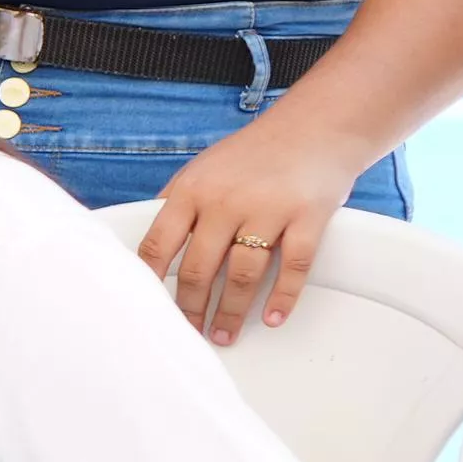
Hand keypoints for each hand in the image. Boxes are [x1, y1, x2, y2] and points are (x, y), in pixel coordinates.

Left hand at [139, 111, 368, 344]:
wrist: (316, 126)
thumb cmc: (255, 152)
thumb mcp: (204, 168)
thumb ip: (178, 201)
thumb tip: (150, 239)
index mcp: (192, 190)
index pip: (159, 244)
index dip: (150, 281)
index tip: (146, 307)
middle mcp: (225, 201)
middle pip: (199, 269)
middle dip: (191, 308)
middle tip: (190, 332)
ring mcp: (268, 209)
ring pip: (242, 275)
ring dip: (231, 312)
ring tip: (223, 335)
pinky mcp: (308, 217)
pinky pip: (293, 266)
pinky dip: (282, 297)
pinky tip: (273, 318)